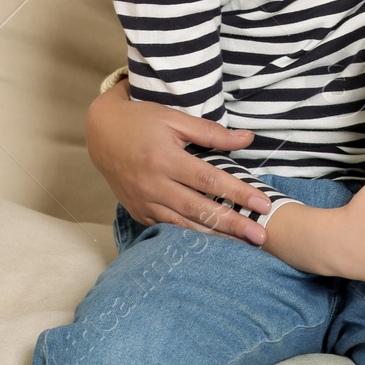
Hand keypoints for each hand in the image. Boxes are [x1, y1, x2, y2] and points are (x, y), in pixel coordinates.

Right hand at [85, 79, 272, 244]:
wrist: (100, 133)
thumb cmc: (141, 121)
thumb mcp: (174, 118)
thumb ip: (210, 132)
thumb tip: (247, 138)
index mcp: (164, 159)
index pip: (209, 180)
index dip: (238, 193)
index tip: (263, 203)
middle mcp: (153, 185)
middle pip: (199, 209)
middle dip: (232, 224)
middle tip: (261, 235)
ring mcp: (143, 202)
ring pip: (183, 224)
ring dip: (214, 237)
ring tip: (243, 246)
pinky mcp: (138, 211)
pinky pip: (167, 227)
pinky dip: (189, 236)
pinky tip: (211, 243)